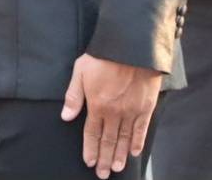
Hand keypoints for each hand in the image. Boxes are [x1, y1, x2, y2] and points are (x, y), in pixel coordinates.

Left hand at [60, 53, 162, 178]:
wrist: (131, 45)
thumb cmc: (104, 55)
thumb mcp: (81, 71)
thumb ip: (73, 96)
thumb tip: (66, 117)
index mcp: (97, 105)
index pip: (92, 133)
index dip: (90, 149)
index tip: (90, 162)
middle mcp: (114, 112)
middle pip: (109, 141)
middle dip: (105, 159)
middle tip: (103, 174)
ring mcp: (131, 110)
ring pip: (125, 139)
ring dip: (121, 155)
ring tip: (117, 168)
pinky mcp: (146, 106)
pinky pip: (142, 129)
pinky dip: (138, 142)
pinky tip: (135, 152)